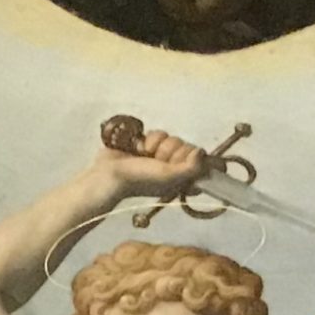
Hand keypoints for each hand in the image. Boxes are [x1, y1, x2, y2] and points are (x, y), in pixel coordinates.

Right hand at [92, 127, 206, 202]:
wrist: (109, 173)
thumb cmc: (140, 180)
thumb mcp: (169, 177)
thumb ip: (190, 168)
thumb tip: (202, 152)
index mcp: (184, 180)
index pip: (204, 164)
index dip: (198, 159)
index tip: (189, 160)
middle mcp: (176, 168)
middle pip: (188, 148)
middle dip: (172, 151)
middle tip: (160, 161)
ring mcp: (163, 155)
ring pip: (173, 138)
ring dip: (158, 145)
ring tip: (146, 155)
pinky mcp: (151, 145)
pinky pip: (160, 133)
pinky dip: (149, 139)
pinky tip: (139, 149)